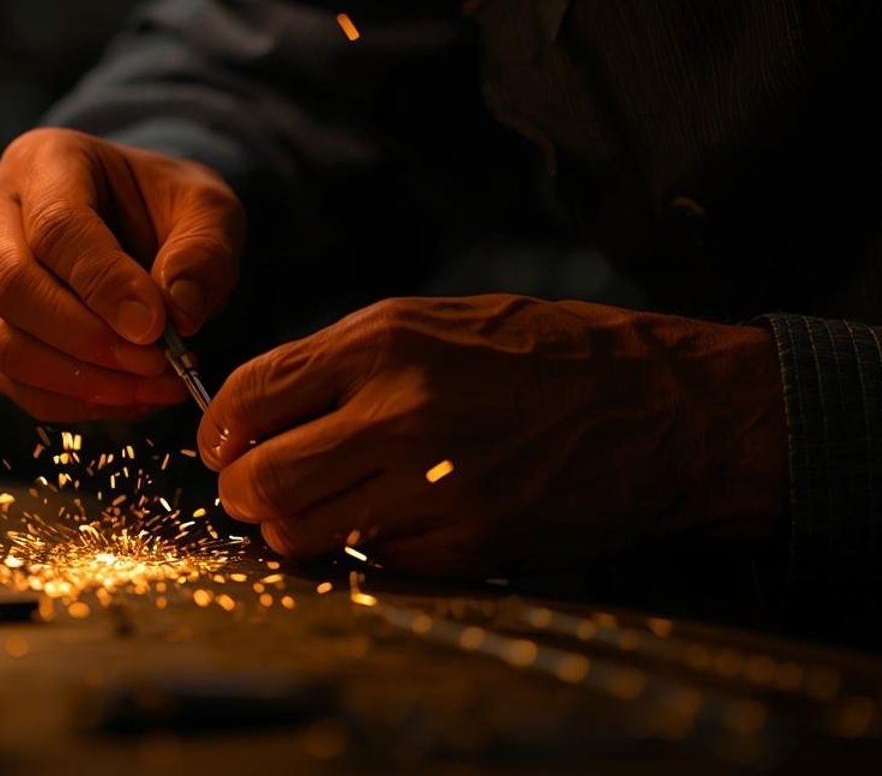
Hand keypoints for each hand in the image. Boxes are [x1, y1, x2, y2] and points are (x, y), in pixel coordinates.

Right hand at [0, 128, 244, 421]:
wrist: (131, 220)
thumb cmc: (164, 208)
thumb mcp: (207, 209)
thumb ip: (204, 251)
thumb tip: (178, 313)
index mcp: (43, 162)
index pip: (57, 228)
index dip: (104, 285)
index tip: (157, 328)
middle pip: (12, 287)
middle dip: (89, 341)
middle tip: (158, 365)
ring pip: (5, 344)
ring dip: (83, 383)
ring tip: (154, 388)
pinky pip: (11, 381)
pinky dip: (72, 402)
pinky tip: (128, 398)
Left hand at [202, 295, 787, 574]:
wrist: (660, 407)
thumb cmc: (541, 354)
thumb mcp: (430, 321)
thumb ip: (337, 362)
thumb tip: (253, 409)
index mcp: (381, 344)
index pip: (249, 394)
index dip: (220, 428)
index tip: (227, 442)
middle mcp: (398, 413)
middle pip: (260, 478)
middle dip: (244, 489)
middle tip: (259, 487)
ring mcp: (433, 485)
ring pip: (301, 532)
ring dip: (294, 527)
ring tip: (321, 507)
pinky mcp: (465, 544)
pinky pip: (371, 558)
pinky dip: (365, 546)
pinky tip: (394, 517)